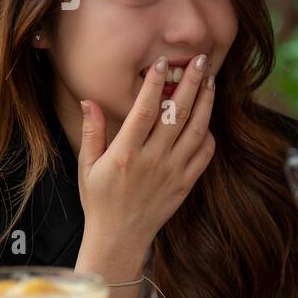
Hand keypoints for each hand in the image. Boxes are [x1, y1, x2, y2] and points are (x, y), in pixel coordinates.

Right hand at [78, 54, 216, 254]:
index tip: (161, 62)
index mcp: (125, 154)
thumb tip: (89, 100)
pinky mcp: (185, 183)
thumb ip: (92, 132)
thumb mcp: (87, 166)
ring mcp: (173, 172)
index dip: (153, 85)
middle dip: (190, 84)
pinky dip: (208, 135)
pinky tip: (208, 118)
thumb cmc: (100, 200)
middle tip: (199, 60)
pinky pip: (203, 155)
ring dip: (205, 103)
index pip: (143, 111)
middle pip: (177, 115)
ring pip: (196, 131)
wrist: (119, 237)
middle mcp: (152, 160)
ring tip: (209, 80)